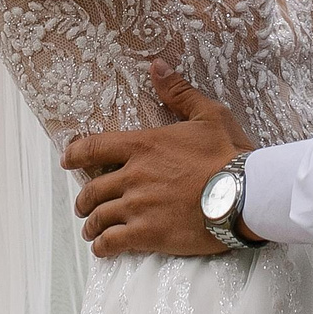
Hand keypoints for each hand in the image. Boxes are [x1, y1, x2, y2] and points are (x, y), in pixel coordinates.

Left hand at [62, 61, 258, 258]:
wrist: (245, 195)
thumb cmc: (228, 154)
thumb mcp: (208, 115)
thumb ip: (178, 92)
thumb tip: (156, 66)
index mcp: (143, 146)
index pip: (95, 148)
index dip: (76, 154)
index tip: (67, 160)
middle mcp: (133, 176)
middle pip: (93, 189)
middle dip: (84, 199)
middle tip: (84, 205)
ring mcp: (138, 207)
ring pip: (99, 217)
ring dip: (91, 224)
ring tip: (91, 230)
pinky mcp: (148, 235)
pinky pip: (112, 242)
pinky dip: (102, 246)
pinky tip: (103, 248)